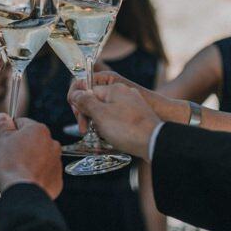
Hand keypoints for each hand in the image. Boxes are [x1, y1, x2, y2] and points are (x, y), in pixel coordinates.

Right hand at [0, 114, 62, 198]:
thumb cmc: (10, 165)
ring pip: (34, 157)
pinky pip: (41, 172)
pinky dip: (31, 174)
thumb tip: (2, 117)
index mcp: (38, 130)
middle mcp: (51, 144)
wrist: (22, 192)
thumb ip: (3, 126)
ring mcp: (55, 162)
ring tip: (4, 170)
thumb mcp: (1, 141)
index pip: (20, 123)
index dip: (6, 131)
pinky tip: (18, 179)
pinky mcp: (55, 179)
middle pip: (27, 142)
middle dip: (10, 148)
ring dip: (19, 160)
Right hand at [68, 71, 185, 130]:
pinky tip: (111, 138)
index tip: (78, 120)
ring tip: (99, 137)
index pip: (88, 90)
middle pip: (97, 100)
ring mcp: (132, 104)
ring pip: (107, 111)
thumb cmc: (127, 128)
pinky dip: (111, 128)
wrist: (155, 142)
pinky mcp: (138, 116)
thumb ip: (85, 102)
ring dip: (99, 124)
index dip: (79, 105)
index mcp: (114, 87)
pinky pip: (118, 119)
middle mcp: (124, 92)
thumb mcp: (100, 114)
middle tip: (85, 130)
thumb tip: (75, 93)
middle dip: (88, 116)